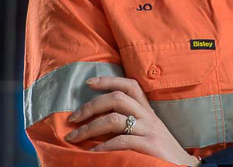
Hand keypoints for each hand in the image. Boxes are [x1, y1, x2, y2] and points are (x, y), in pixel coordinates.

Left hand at [65, 75, 198, 165]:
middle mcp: (148, 116)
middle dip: (90, 106)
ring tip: (74, 137)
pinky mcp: (150, 146)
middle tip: (72, 118)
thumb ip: (128, 124)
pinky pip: (121, 141)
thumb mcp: (146, 132)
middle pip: (117, 98)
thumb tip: (97, 122)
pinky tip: (93, 152)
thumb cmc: (159, 151)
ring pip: (114, 119)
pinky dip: (103, 147)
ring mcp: (149, 130)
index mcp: (147, 111)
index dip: (109, 80)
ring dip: (89, 128)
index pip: (130, 86)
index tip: (89, 83)